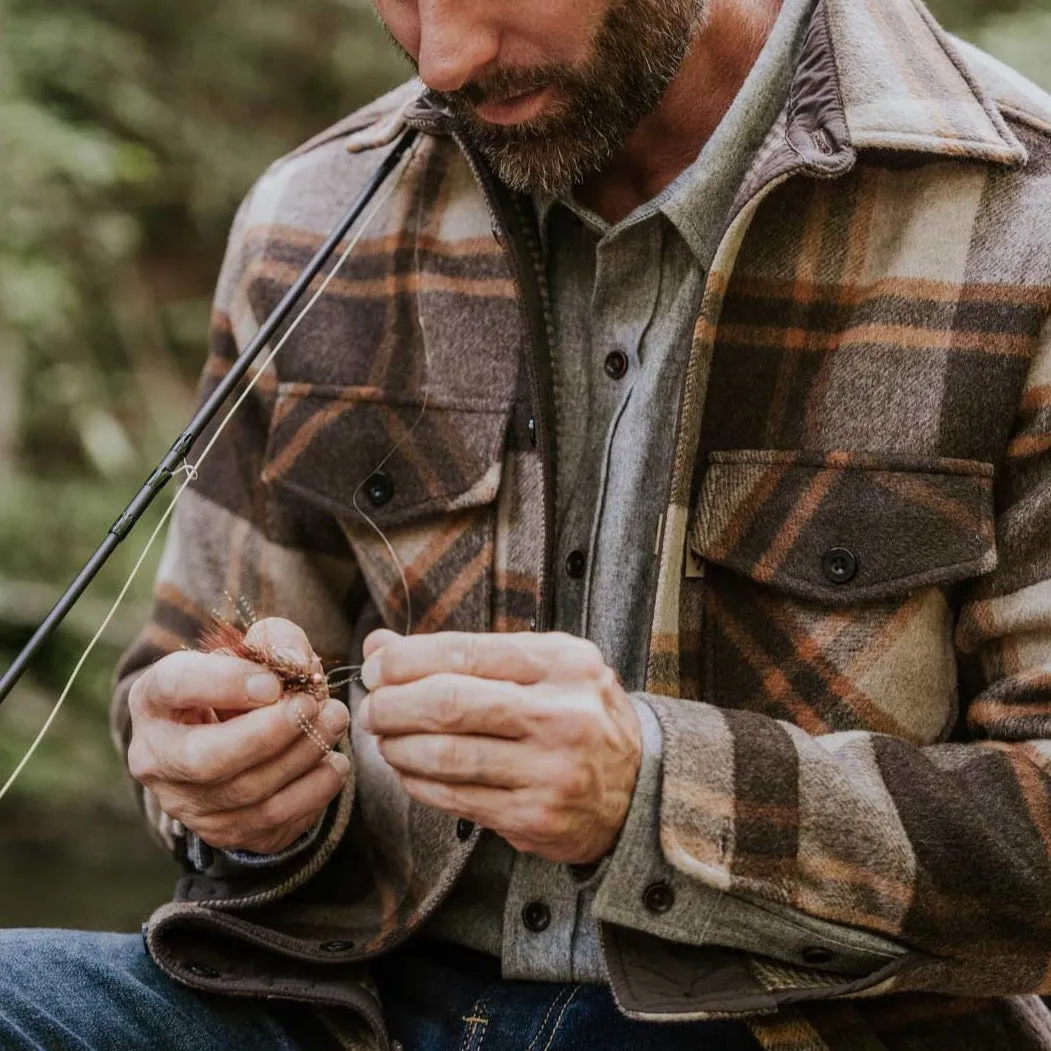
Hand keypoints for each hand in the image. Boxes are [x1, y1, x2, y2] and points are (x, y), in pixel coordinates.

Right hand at [127, 618, 350, 854]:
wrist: (236, 737)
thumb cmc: (244, 685)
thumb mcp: (253, 652)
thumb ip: (276, 639)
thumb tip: (296, 662)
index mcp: (154, 699)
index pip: (174, 687)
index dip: (225, 683)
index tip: (273, 681)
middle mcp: (157, 758)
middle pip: (205, 759)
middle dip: (268, 733)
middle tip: (311, 706)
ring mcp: (187, 803)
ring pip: (246, 792)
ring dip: (302, 755)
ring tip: (334, 721)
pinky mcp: (223, 831)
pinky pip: (272, 821)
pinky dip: (313, 790)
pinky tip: (333, 763)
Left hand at [359, 630, 641, 864]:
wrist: (640, 787)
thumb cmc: (575, 715)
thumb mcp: (538, 668)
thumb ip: (461, 654)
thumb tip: (379, 646)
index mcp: (563, 662)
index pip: (463, 652)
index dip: (405, 661)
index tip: (376, 668)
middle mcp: (562, 713)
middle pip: (449, 703)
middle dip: (392, 705)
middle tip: (372, 708)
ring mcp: (551, 770)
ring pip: (446, 755)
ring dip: (398, 747)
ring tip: (384, 740)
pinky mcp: (535, 817)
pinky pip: (455, 797)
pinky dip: (418, 783)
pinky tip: (408, 771)